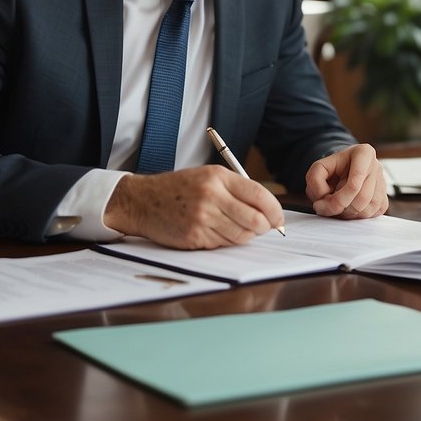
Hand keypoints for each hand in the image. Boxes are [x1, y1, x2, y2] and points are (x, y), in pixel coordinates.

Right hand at [104, 166, 284, 248]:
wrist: (141, 201)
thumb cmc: (179, 188)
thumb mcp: (208, 176)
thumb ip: (237, 189)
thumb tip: (268, 210)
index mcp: (218, 177)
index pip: (259, 195)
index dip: (275, 210)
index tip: (278, 218)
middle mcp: (211, 196)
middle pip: (255, 219)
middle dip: (265, 227)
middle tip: (264, 227)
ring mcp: (202, 218)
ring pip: (242, 235)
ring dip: (246, 235)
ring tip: (237, 227)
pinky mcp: (195, 236)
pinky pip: (224, 244)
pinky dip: (228, 241)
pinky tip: (218, 232)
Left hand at [305, 143, 388, 218]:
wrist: (344, 170)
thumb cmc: (333, 168)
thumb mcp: (319, 166)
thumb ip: (315, 179)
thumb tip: (322, 198)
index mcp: (364, 153)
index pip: (355, 183)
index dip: (337, 199)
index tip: (321, 204)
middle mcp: (376, 166)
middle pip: (362, 198)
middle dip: (341, 208)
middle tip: (326, 207)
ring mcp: (383, 183)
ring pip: (368, 208)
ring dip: (348, 214)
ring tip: (337, 206)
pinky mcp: (384, 198)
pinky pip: (372, 214)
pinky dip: (357, 216)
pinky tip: (347, 208)